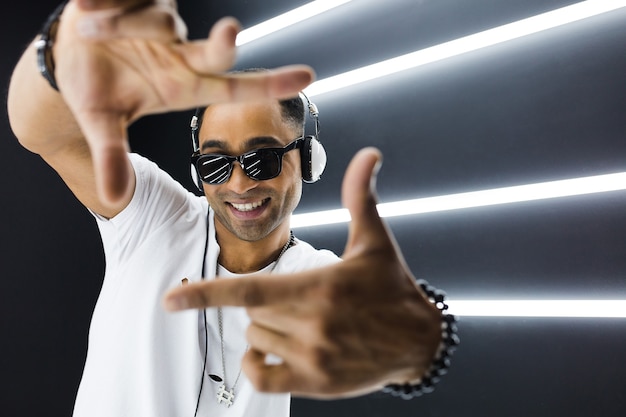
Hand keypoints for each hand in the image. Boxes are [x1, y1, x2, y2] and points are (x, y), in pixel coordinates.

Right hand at [55, 0, 313, 205]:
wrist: (65, 57)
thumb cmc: (95, 91)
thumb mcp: (102, 123)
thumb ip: (113, 157)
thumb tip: (115, 199)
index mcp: (184, 86)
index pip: (235, 87)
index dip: (271, 84)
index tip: (307, 77)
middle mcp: (184, 54)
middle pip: (217, 51)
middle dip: (224, 46)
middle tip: (231, 33)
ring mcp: (169, 23)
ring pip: (163, 22)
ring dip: (118, 26)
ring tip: (88, 28)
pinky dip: (107, 4)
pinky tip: (86, 9)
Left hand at [163, 147, 442, 398]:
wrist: (419, 340)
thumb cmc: (392, 285)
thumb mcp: (375, 240)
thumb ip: (361, 197)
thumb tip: (369, 153)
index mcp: (319, 287)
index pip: (250, 291)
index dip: (205, 294)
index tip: (169, 300)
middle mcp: (313, 326)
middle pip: (251, 314)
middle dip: (264, 302)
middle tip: (298, 297)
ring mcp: (314, 359)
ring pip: (256, 341)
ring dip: (265, 329)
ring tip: (301, 321)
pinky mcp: (317, 383)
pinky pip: (261, 378)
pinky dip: (257, 363)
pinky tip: (275, 349)